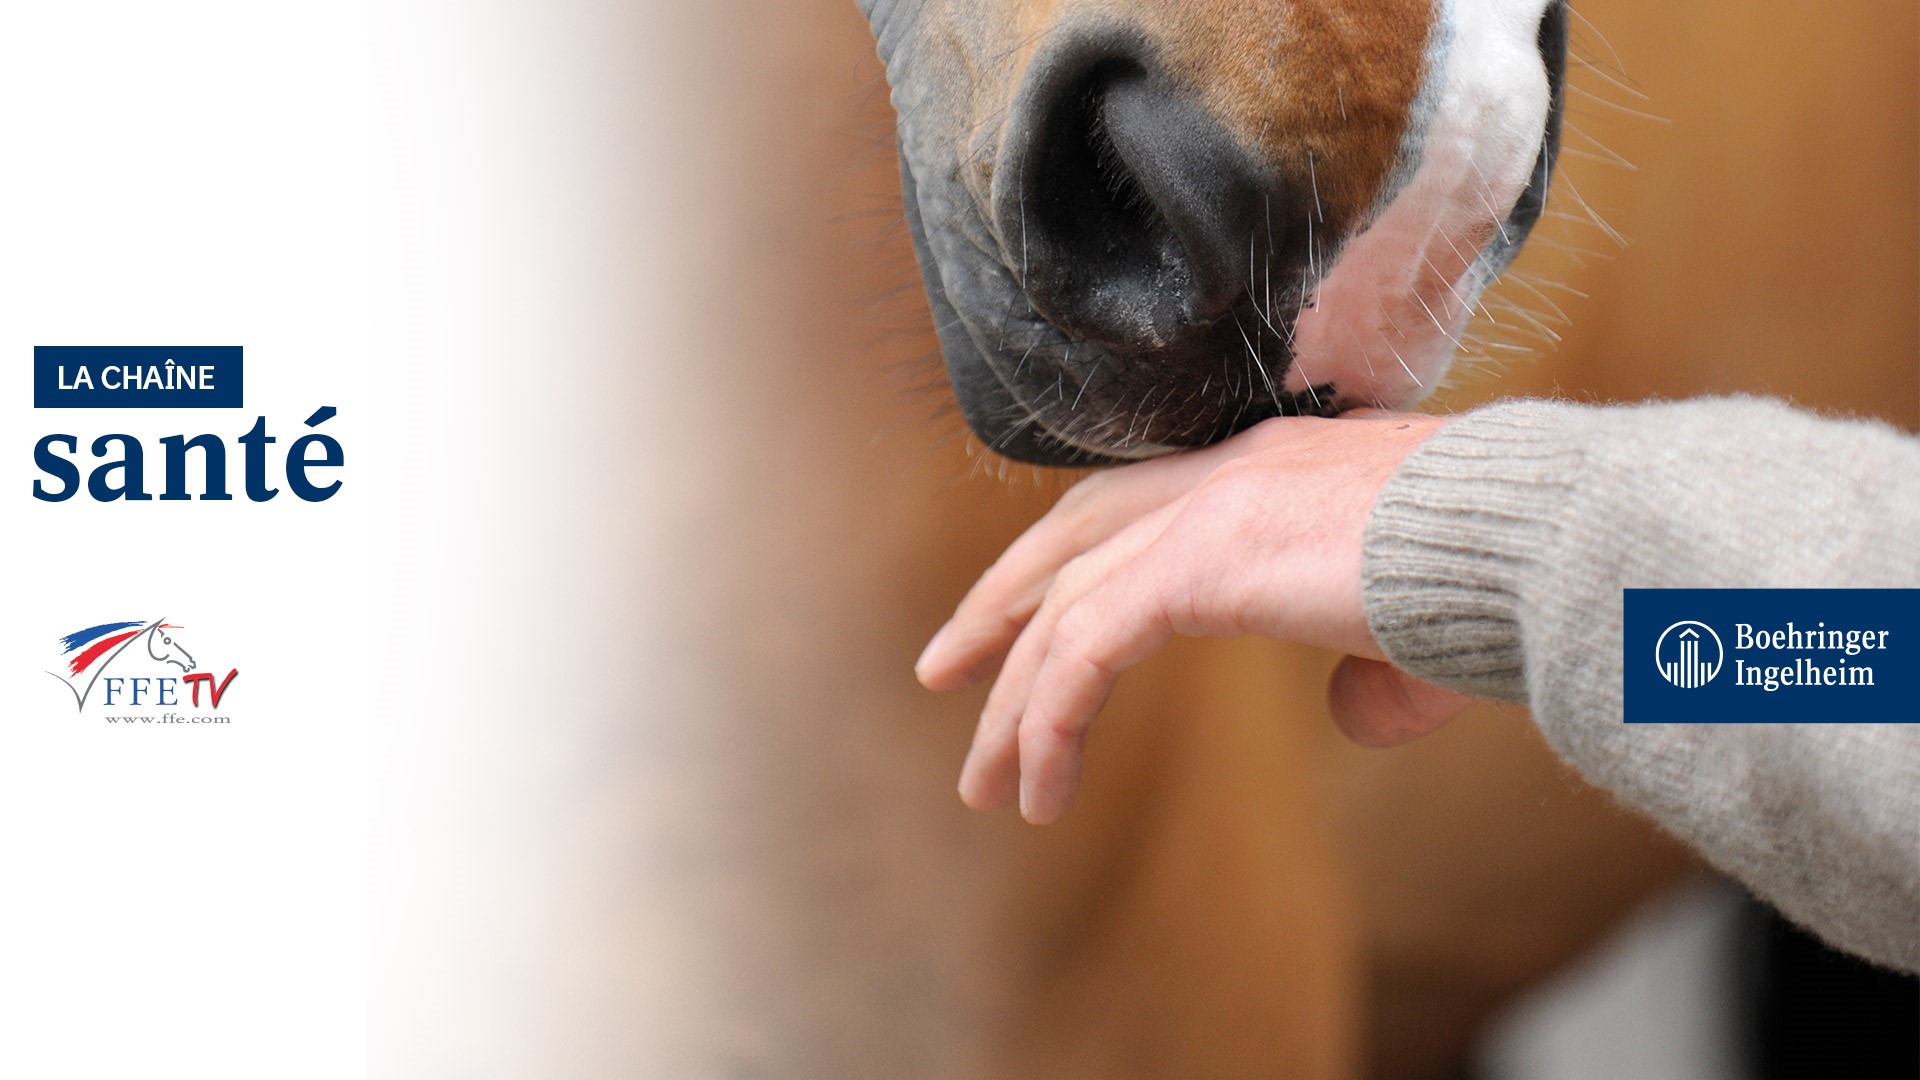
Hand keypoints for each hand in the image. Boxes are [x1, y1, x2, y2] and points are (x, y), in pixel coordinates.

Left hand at [915, 411, 1477, 823]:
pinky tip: (1040, 784)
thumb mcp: (1427, 630)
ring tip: (984, 781)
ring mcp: (1215, 506)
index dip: (1067, 563)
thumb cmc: (1512, 580)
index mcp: (1275, 471)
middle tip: (944, 672)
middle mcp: (1231, 472)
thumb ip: (1373, 668)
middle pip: (1072, 538)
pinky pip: (1088, 647)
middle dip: (1002, 609)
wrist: (1549, 541)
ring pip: (1066, 604)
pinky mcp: (1205, 559)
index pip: (1134, 508)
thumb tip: (1346, 715)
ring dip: (1014, 697)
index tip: (1018, 625)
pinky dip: (1052, 718)